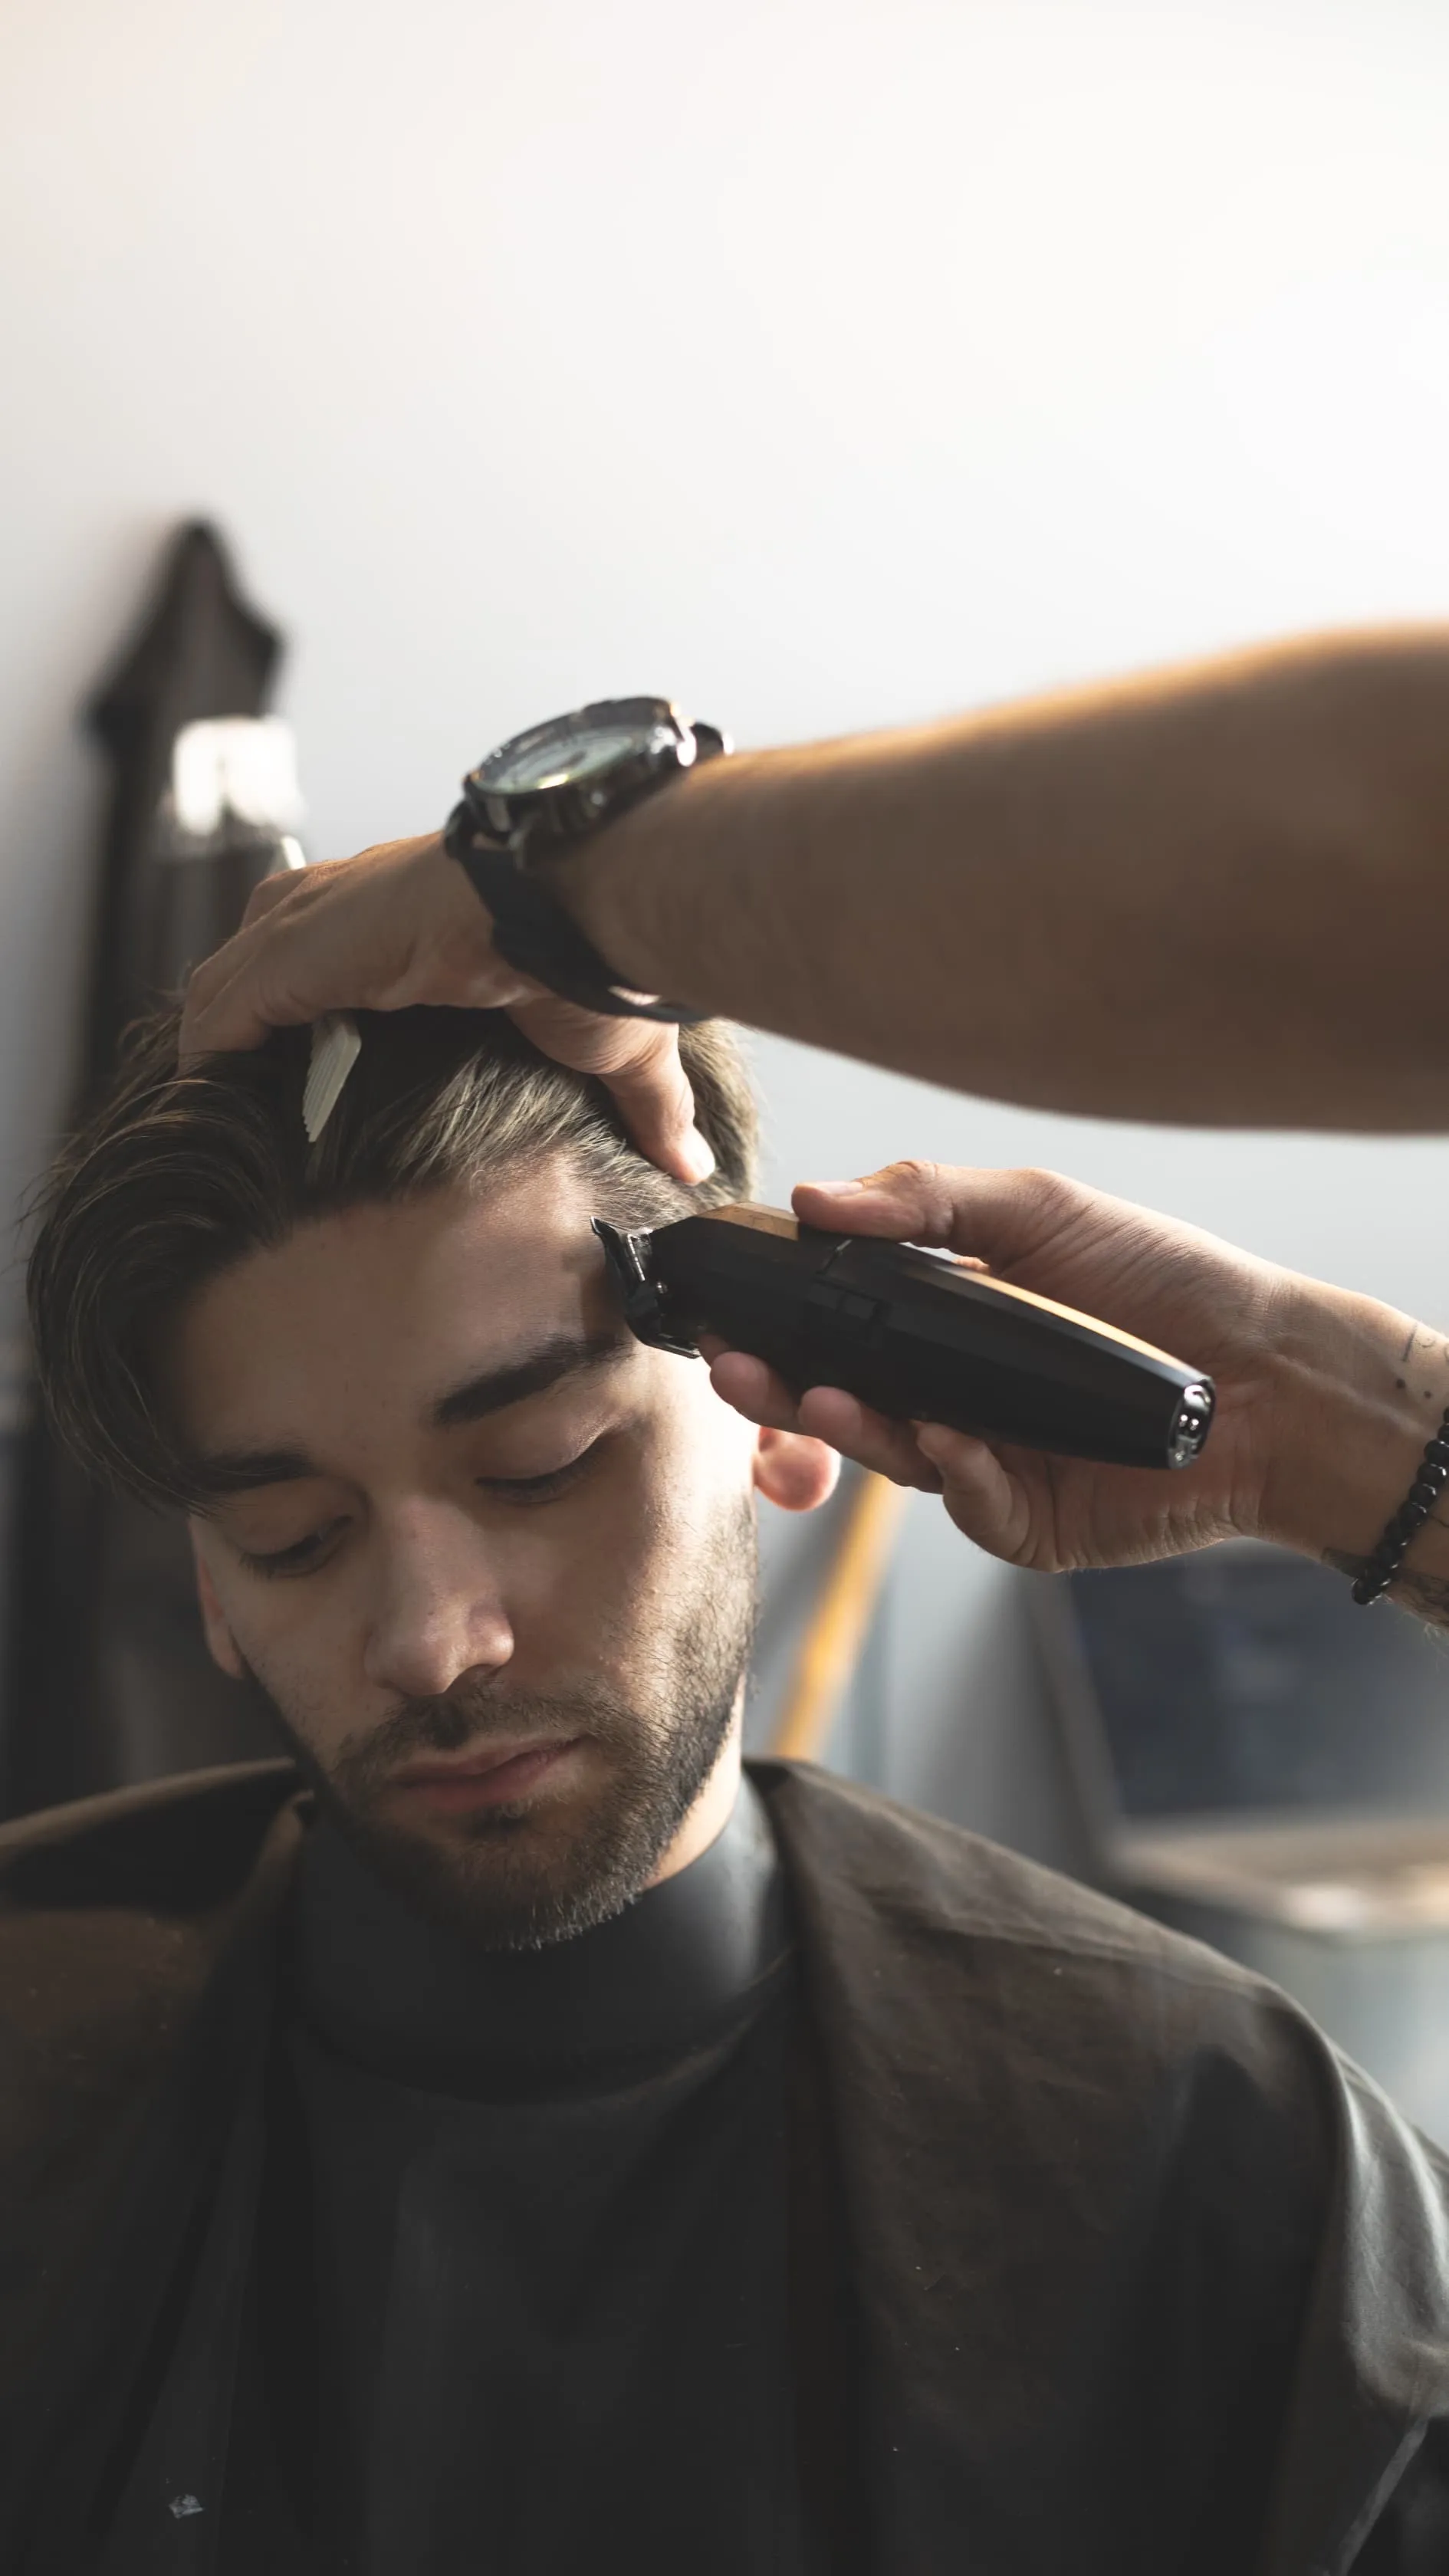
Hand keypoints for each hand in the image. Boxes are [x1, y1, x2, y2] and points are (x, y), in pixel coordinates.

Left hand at [178, 834, 715, 1184]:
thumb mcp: (608, 1046)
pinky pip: (221, 1007)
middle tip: (243, 1103)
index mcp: (414, 917)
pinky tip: (204, 1100)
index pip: (325, 957)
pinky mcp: (299, 945)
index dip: (303, 1014)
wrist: (588, 908)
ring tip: (212, 1116)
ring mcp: (319, 919)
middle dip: (245, 1028)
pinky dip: (206, 1053)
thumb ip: (645, 1105)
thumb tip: (691, 1163)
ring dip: (217, 1047)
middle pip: (260, 962)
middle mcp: (353, 903)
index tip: (303, 1080)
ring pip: (230, 985)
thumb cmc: (599, 955)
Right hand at [705, 1160, 1436, 1579]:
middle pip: (842, 1399)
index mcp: (943, 1322)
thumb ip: (924, 1199)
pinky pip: (970, 1504)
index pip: (835, 1325)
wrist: (1271, 1372)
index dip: (778, 1322)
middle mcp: (951, 1393)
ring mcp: (985, 1461)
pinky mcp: (1028, 1521)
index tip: (727, 1308)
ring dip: (851, 1428)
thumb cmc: (1164, 1281)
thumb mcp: (1040, 1210)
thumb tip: (813, 1198)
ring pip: (892, 1454)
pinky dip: (958, 1472)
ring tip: (823, 1397)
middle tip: (733, 1366)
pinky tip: (950, 1439)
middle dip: (779, 1388)